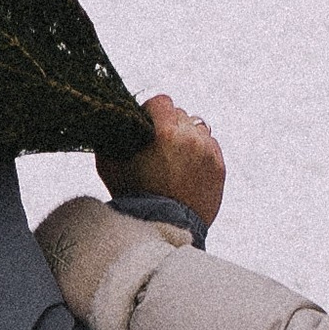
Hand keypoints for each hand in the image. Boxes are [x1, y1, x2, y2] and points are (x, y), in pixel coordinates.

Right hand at [103, 90, 224, 230]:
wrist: (163, 228)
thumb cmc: (134, 197)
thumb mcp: (110, 164)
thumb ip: (109, 138)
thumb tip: (109, 122)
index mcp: (166, 132)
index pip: (161, 101)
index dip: (150, 111)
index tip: (145, 124)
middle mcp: (191, 137)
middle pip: (180, 115)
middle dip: (169, 126)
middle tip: (158, 145)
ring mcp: (208, 152)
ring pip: (198, 129)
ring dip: (186, 137)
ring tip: (174, 158)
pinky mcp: (219, 167)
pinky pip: (210, 147)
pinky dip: (200, 153)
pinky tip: (186, 168)